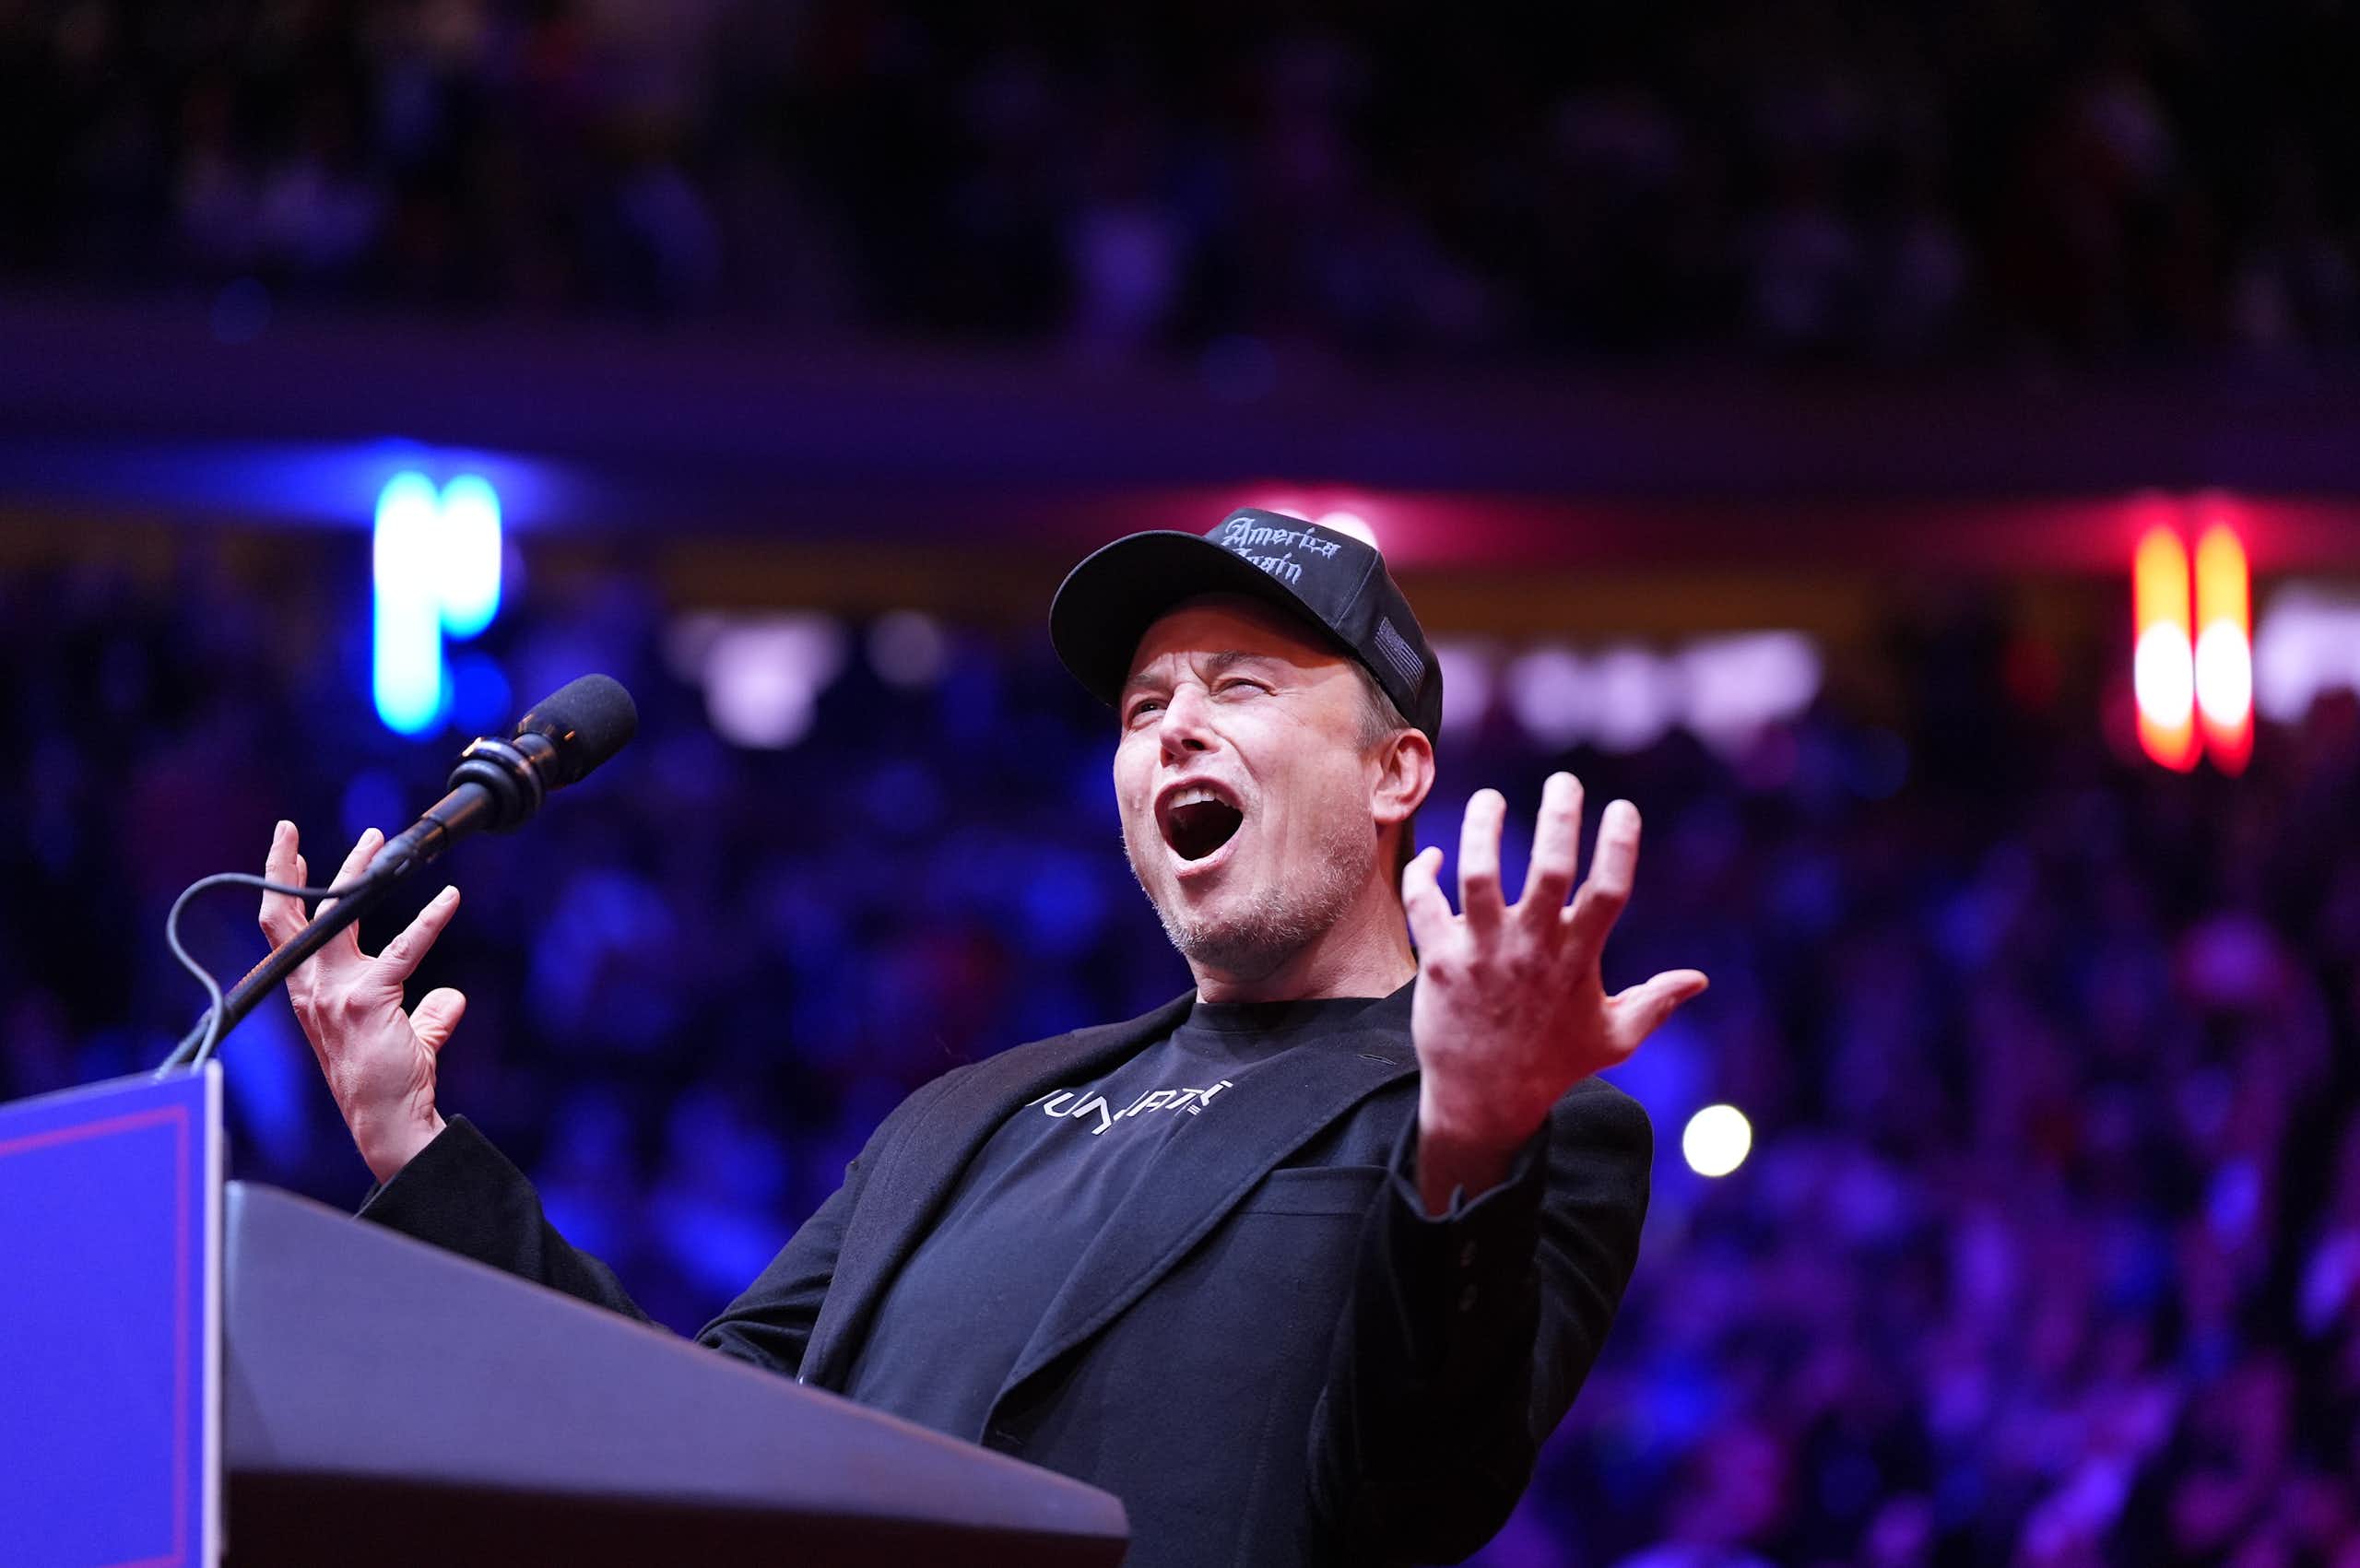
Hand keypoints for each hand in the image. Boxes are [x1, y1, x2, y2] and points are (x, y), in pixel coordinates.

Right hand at [258, 821, 465, 1182]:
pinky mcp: (369, 998)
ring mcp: (336, 993)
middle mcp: (312, 989)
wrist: (387, 1120)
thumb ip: (425, 1013)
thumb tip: (450, 998)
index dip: (281, 892)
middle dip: (285, 868)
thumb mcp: (402, 1036)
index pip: (284, 933)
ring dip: (359, 873)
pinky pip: (403, 948)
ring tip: (377, 840)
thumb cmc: (390, 1081)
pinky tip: (449, 898)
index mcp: (309, 993)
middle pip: (290, 916)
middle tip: (289, 830)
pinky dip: (430, 919)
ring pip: (340, 916)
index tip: (285, 854)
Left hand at [1403, 774, 1705, 1209]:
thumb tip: (1700, 980)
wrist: (1483, 1103)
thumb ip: (1655, 1002)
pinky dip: (1425, 874)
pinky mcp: (1440, 962)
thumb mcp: (1612, 1038)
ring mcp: (1482, 952)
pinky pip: (1425, 904)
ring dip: (1482, 829)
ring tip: (1490, 799)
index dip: (1620, 845)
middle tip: (1563, 781)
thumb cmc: (1551, 1066)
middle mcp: (1531, 948)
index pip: (1609, 891)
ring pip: (1479, 874)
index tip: (1623, 807)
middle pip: (1548, 868)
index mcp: (1577, 959)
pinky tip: (1436, 857)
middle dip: (1558, 817)